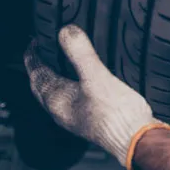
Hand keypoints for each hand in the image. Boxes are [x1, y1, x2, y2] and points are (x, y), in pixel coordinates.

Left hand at [24, 25, 167, 167]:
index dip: (34, 57)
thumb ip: (81, 53)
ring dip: (52, 79)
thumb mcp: (98, 77)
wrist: (135, 139)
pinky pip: (71, 101)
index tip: (34, 41)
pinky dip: (69, 88)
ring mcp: (76, 117)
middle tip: (41, 52)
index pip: (37, 74)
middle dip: (39, 69)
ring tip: (60, 66)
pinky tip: (84, 86)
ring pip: (55, 95)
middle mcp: (62, 111)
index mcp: (58, 99)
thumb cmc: (116, 113)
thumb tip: (65, 30)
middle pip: (42, 87)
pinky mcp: (91, 120)